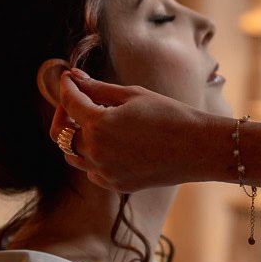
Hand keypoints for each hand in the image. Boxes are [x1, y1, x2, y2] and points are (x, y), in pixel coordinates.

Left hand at [52, 70, 211, 193]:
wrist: (198, 148)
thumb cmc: (170, 115)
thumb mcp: (133, 95)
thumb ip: (99, 89)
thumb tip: (75, 77)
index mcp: (99, 125)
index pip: (69, 102)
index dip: (66, 86)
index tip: (68, 78)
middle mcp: (96, 152)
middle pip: (61, 132)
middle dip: (65, 113)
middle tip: (77, 101)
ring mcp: (105, 172)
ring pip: (72, 155)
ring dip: (76, 137)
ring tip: (92, 122)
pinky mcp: (116, 184)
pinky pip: (91, 171)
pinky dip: (93, 156)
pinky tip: (110, 143)